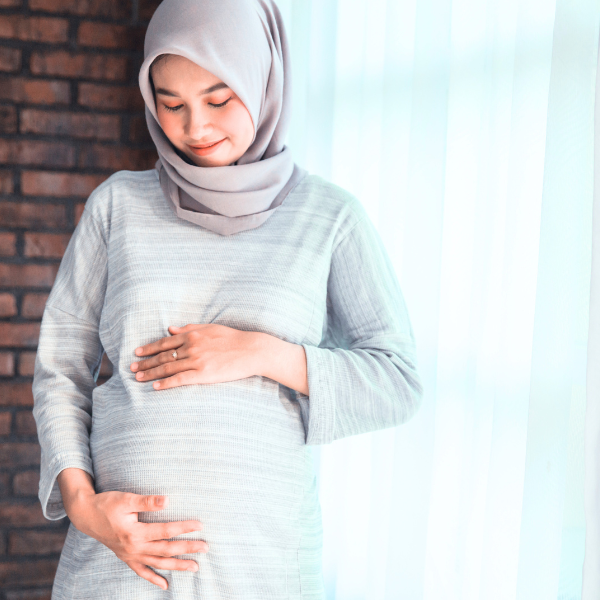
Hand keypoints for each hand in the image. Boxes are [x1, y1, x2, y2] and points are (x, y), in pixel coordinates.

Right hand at [68, 489, 206, 589]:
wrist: (86, 515)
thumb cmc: (107, 504)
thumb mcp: (127, 499)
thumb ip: (147, 501)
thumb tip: (168, 500)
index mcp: (135, 533)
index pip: (166, 531)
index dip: (184, 527)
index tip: (200, 525)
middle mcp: (134, 548)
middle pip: (166, 550)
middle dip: (187, 549)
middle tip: (206, 547)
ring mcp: (130, 555)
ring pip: (157, 563)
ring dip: (177, 566)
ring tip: (195, 567)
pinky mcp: (126, 558)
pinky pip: (142, 572)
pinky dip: (154, 579)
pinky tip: (165, 585)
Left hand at [130, 323, 262, 389]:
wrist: (251, 350)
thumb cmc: (232, 338)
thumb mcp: (210, 328)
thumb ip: (189, 328)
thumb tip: (170, 328)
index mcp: (192, 335)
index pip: (164, 342)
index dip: (149, 348)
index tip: (137, 352)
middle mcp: (191, 347)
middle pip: (162, 356)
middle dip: (145, 362)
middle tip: (132, 368)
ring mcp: (196, 361)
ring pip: (167, 368)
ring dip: (151, 374)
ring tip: (138, 378)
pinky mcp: (203, 374)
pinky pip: (180, 380)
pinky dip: (166, 383)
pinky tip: (155, 387)